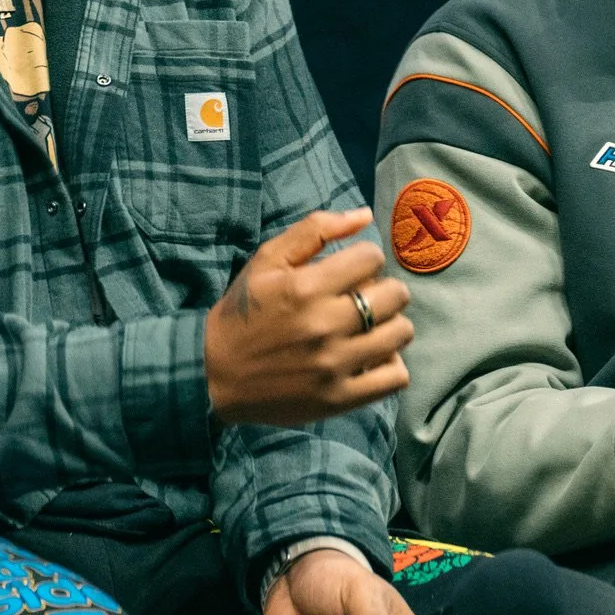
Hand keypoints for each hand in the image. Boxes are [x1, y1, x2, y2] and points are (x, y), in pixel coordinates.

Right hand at [205, 208, 415, 425]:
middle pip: (395, 295)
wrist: (213, 375)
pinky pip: (395, 377)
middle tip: (365, 299)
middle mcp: (324, 325)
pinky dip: (391, 366)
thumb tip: (365, 215)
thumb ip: (315, 230)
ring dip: (391, 325)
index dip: (366, 259)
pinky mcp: (339, 398)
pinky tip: (372, 358)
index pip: (373, 258)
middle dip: (384, 290)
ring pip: (401, 334)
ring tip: (370, 328)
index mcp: (305, 287)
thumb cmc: (243, 313)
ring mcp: (334, 365)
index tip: (352, 271)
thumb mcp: (266, 261)